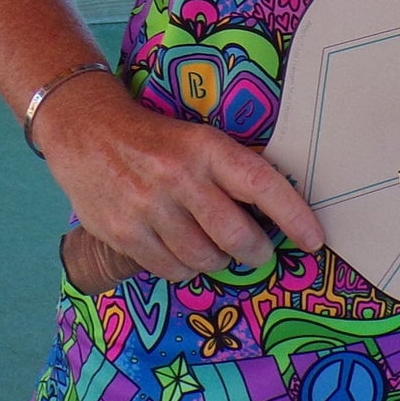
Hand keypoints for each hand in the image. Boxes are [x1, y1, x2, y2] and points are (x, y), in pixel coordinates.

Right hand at [34, 71, 323, 285]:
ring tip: (215, 245)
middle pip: (236, 235)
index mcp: (204, 146)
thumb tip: (277, 209)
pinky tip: (182, 249)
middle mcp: (179, 176)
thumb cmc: (154, 137)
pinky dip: (186, 268)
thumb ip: (229, 170)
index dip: (293, 215)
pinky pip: (173, 270)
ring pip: (206, 258)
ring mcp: (149, 208)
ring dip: (219, 260)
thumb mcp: (196, 138)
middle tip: (258, 251)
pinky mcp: (124, 234)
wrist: (85, 130)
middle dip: (256, 251)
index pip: (261, 184)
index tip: (314, 238)